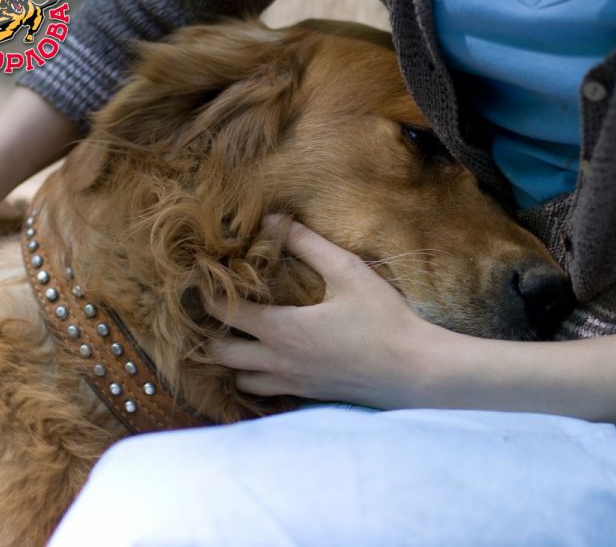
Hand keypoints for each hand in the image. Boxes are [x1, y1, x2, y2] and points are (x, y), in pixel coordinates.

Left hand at [204, 216, 434, 407]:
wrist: (415, 371)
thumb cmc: (384, 320)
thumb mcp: (349, 272)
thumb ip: (309, 245)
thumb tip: (276, 220)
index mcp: (283, 330)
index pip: (225, 313)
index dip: (206, 294)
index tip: (200, 278)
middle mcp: (280, 362)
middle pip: (219, 355)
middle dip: (208, 333)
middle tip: (214, 312)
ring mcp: (294, 384)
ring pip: (239, 381)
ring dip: (231, 362)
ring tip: (238, 338)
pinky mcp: (310, 395)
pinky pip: (267, 394)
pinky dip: (256, 379)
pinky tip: (269, 362)